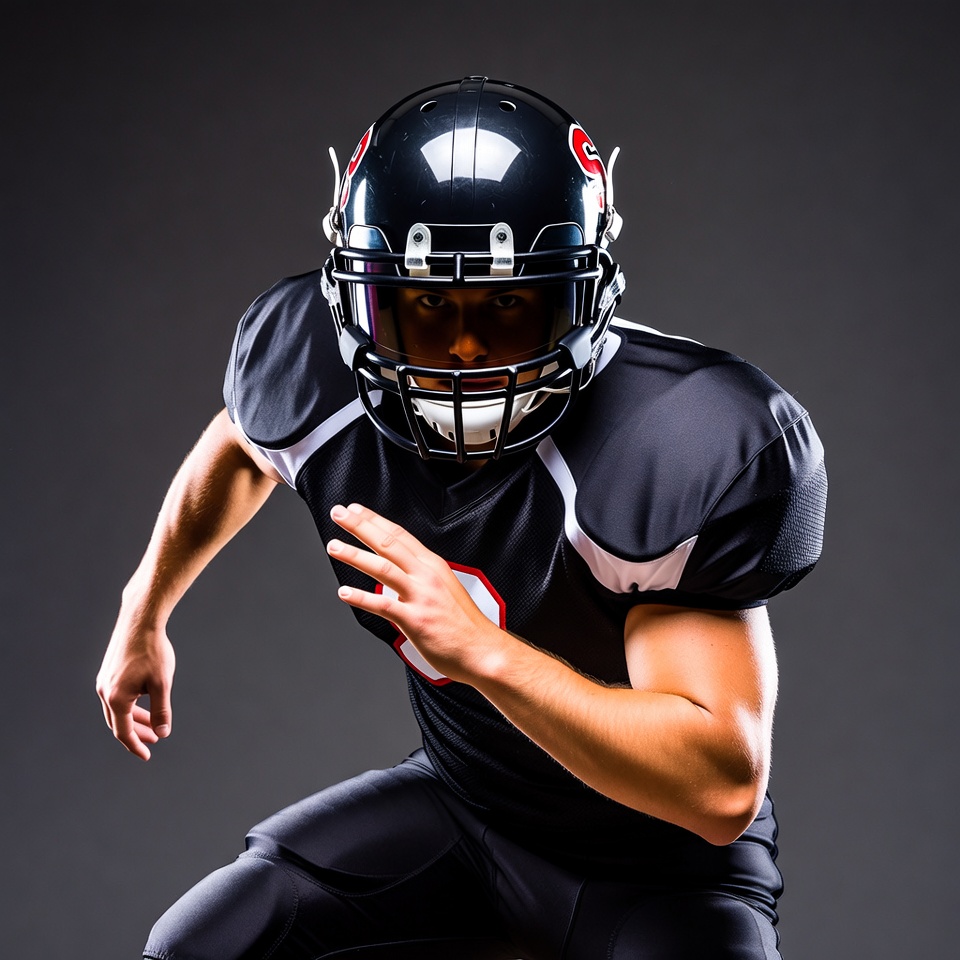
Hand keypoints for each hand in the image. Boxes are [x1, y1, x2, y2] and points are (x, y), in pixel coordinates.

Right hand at [96, 613, 175, 760]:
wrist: (140, 619)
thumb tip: (162, 732)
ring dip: (134, 719)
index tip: (147, 755)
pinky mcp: (108, 671)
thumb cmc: (153, 650)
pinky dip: (131, 705)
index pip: (123, 732)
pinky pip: (117, 696)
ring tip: (153, 726)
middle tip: (154, 741)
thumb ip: (161, 711)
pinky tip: (146, 702)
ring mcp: (104, 680)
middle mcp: (104, 691)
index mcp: (115, 698)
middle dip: (137, 734)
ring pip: (117, 709)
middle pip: (118, 722)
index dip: (136, 745)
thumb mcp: (162, 683)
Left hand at [327, 503, 501, 682]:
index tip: (356, 509)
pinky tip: (344, 592)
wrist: (482, 650)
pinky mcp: (415, 620)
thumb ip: (420, 578)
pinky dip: (362, 597)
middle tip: (339, 513)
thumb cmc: (463, 624)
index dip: (375, 520)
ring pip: (383, 568)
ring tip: (334, 546)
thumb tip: (396, 577)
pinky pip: (383, 605)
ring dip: (355, 556)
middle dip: (360, 526)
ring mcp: (421, 597)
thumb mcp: (444, 587)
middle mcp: (426, 576)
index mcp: (432, 565)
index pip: (399, 535)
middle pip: (389, 543)